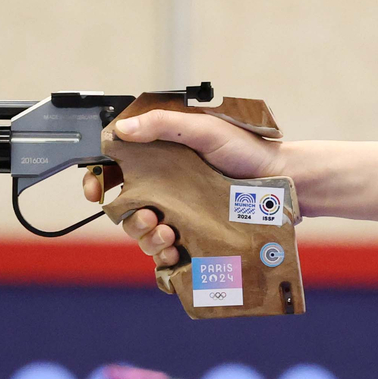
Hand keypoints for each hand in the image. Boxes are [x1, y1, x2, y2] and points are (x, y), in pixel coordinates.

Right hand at [83, 109, 286, 268]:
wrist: (282, 182)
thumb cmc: (247, 150)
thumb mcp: (204, 129)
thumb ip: (162, 124)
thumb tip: (121, 129)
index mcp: (159, 157)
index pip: (114, 169)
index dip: (97, 180)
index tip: (95, 191)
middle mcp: (164, 186)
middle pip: (123, 207)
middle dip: (127, 216)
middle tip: (148, 216)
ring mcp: (178, 213)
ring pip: (142, 232)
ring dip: (145, 236)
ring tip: (167, 232)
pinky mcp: (193, 236)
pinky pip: (165, 253)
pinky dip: (163, 255)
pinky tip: (175, 249)